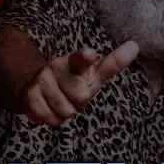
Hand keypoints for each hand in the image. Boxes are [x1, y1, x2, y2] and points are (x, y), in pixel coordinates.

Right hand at [18, 41, 139, 125]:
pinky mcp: (28, 96)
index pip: (80, 59)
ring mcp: (41, 81)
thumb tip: (135, 46)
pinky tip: (49, 108)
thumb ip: (112, 63)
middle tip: (72, 96)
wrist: (36, 88)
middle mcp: (56, 68)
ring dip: (65, 111)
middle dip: (79, 102)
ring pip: (66, 111)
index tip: (90, 55)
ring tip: (60, 102)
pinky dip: (52, 117)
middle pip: (81, 97)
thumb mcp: (92, 73)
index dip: (85, 58)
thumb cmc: (71, 82)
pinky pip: (50, 117)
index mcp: (74, 61)